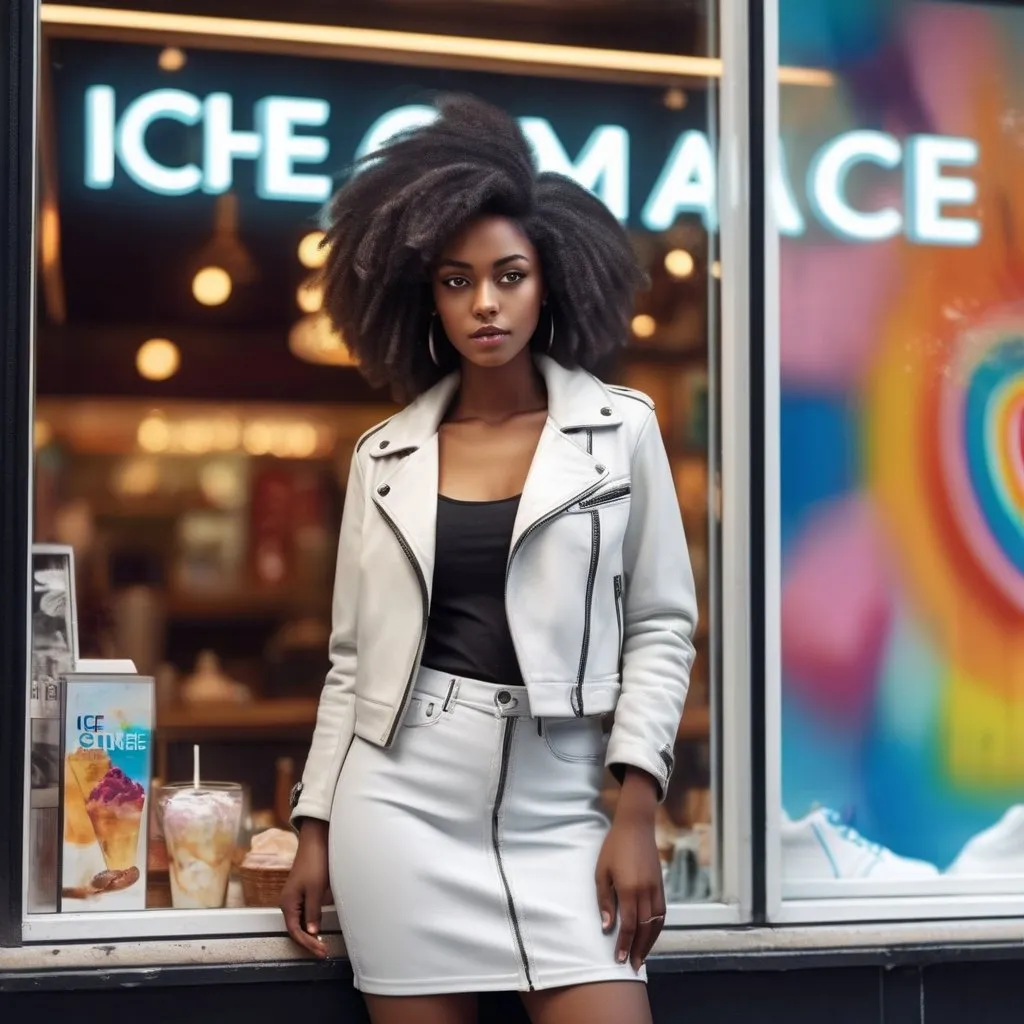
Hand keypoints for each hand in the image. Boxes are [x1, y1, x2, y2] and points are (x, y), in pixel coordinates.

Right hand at [280, 819, 329, 958]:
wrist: (316, 842)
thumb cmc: (315, 863)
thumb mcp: (316, 890)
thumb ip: (313, 912)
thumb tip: (312, 932)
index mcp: (288, 903)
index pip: (295, 931)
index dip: (307, 944)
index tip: (320, 951)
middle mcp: (288, 902)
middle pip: (296, 929)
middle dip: (309, 942)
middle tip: (323, 952)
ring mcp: (295, 897)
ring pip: (300, 922)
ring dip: (310, 934)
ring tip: (322, 944)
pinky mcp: (303, 892)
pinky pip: (305, 913)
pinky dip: (312, 922)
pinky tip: (320, 927)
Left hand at [595, 768, 664, 971]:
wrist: (636, 827)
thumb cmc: (613, 848)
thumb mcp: (602, 872)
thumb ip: (604, 900)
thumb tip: (606, 926)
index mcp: (629, 889)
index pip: (628, 925)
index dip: (624, 944)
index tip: (620, 960)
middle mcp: (645, 892)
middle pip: (644, 928)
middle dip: (638, 949)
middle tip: (633, 966)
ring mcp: (656, 889)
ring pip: (656, 923)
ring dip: (649, 942)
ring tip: (642, 957)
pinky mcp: (661, 886)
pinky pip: (662, 913)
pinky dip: (657, 928)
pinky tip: (651, 935)